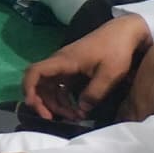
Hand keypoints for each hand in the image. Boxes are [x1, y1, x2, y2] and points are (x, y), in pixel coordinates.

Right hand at [23, 13, 151, 119]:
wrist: (124, 33)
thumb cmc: (116, 51)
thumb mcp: (109, 75)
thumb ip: (94, 94)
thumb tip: (81, 110)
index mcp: (63, 61)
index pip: (35, 72)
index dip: (29, 89)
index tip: (33, 105)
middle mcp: (59, 63)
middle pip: (40, 83)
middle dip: (43, 103)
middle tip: (54, 119)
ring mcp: (65, 66)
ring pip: (50, 87)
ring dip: (56, 103)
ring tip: (73, 117)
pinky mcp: (73, 70)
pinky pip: (61, 86)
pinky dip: (64, 99)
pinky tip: (77, 110)